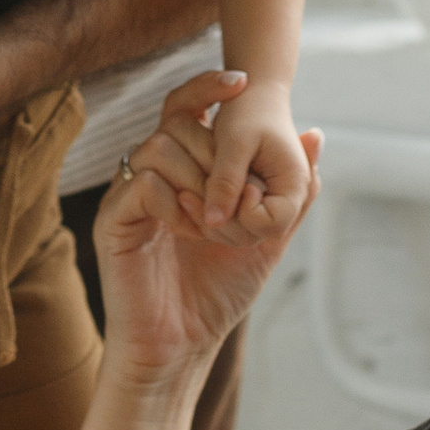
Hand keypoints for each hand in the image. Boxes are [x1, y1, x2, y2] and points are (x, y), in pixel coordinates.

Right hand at [93, 72, 321, 389]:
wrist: (183, 347)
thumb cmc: (217, 295)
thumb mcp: (268, 238)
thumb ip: (291, 191)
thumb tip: (316, 136)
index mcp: (181, 172)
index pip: (186, 109)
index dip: (208, 87)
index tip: (242, 82)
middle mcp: (150, 175)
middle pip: (176, 123)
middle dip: (220, 153)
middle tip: (241, 195)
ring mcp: (128, 196)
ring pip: (159, 147)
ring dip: (201, 180)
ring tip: (215, 222)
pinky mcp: (113, 220)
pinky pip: (143, 184)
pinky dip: (175, 204)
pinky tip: (189, 231)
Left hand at [199, 73, 312, 235]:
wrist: (253, 95)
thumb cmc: (248, 110)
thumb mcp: (235, 143)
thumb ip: (226, 182)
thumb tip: (214, 221)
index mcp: (293, 183)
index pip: (271, 224)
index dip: (244, 212)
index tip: (230, 185)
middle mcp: (286, 199)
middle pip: (253, 234)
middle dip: (221, 220)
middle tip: (189, 196)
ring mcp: (268, 203)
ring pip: (238, 234)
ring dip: (210, 220)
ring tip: (185, 194)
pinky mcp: (250, 201)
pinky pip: (229, 222)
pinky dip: (209, 213)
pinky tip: (187, 195)